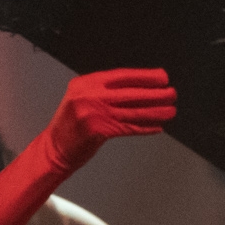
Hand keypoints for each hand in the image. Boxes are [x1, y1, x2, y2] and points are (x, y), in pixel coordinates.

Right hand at [42, 68, 176, 171]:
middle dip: (155, 93)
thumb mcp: (81, 99)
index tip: (161, 77)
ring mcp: (94, 113)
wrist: (53, 149)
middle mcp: (89, 95)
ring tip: (170, 110)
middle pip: (130, 92)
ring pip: (132, 111)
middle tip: (171, 93)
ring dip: (155, 111)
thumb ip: (104, 92)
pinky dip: (144, 127)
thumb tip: (137, 88)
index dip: (145, 76)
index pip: (121, 76)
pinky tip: (157, 126)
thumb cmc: (69, 126)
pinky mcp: (98, 131)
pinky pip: (128, 127)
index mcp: (86, 83)